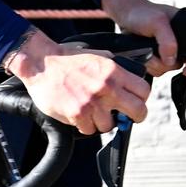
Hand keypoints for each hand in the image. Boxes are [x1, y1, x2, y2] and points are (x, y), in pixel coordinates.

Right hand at [6, 31, 150, 135]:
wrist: (42, 64)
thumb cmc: (68, 60)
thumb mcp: (99, 56)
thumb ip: (116, 68)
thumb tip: (131, 80)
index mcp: (113, 71)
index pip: (143, 91)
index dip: (142, 99)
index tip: (136, 102)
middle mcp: (106, 87)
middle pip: (138, 111)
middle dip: (134, 117)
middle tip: (126, 116)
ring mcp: (92, 102)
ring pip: (110, 125)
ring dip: (102, 122)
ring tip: (93, 112)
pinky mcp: (77, 114)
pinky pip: (90, 130)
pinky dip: (85, 125)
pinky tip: (79, 114)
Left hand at [99, 0, 185, 77]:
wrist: (126, 17)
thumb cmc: (143, 13)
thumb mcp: (157, 22)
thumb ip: (167, 40)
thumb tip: (172, 61)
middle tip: (185, 71)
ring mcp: (175, 51)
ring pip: (177, 68)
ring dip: (163, 66)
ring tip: (150, 54)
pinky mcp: (163, 59)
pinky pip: (163, 71)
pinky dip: (154, 67)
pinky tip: (146, 58)